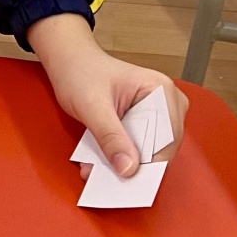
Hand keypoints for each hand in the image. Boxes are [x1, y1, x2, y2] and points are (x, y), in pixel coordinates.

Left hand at [29, 12, 187, 173]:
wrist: (68, 59)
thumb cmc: (80, 71)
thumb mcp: (91, 105)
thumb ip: (110, 136)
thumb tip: (128, 168)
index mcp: (161, 91)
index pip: (168, 139)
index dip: (151, 162)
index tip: (128, 177)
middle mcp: (167, 102)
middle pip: (160, 147)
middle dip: (133, 165)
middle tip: (103, 175)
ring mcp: (158, 113)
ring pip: (149, 151)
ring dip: (123, 163)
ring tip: (95, 168)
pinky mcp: (145, 122)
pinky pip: (139, 147)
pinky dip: (120, 156)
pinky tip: (98, 160)